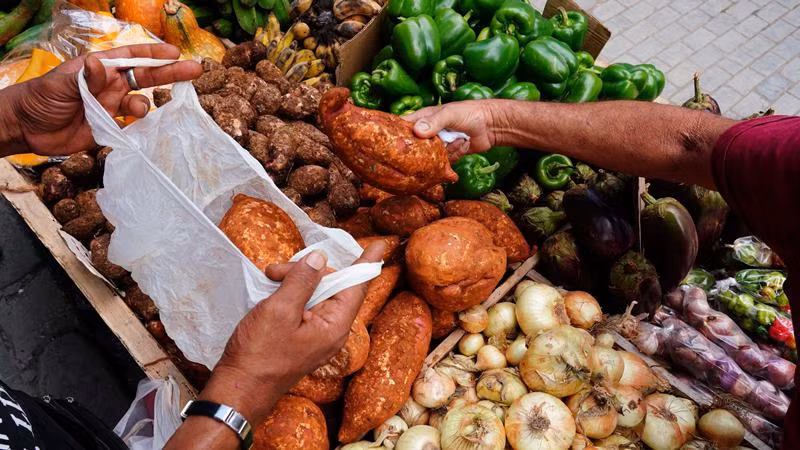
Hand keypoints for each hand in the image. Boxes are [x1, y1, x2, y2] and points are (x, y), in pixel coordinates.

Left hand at [5, 44, 201, 156]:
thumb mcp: (61, 84)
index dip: (154, 54)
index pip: (132, 57)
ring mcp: (112, 106)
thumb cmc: (40, 98)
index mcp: (101, 69)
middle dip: (170, 74)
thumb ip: (85, 78)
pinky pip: (133, 127)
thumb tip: (101, 65)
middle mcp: (111, 85)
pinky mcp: (110, 127)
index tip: (175, 53)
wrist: (27, 129)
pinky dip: (142, 128)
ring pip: (142, 103)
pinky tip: (144, 130)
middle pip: (147, 77)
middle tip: (195, 71)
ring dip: (146, 106)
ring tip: (139, 112)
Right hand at [200, 242, 385, 423]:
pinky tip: (272, 289)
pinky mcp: (302, 336)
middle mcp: (331, 330)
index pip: (356, 287)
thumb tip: (320, 258)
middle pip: (332, 286)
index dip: (366, 264)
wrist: (240, 388)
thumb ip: (302, 281)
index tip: (378, 245)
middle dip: (308, 271)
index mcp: (335, 326)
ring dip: (295, 280)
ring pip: (316, 293)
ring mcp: (317, 334)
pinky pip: (305, 306)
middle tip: (277, 270)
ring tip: (270, 277)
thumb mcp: (280, 311)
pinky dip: (290, 293)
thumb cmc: (260, 354)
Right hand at [404, 100, 504, 159]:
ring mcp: (438, 145)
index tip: (394, 145)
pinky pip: (443, 162)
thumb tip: (417, 131)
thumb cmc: (470, 113)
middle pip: (414, 147)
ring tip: (459, 139)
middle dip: (422, 152)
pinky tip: (464, 144)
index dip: (396, 136)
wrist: (492, 125)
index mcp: (423, 119)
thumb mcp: (450, 114)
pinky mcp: (448, 155)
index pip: (403, 128)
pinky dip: (455, 154)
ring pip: (430, 157)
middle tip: (434, 149)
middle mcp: (428, 133)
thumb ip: (434, 122)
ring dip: (446, 151)